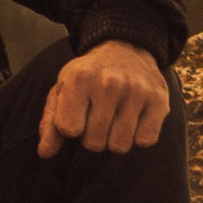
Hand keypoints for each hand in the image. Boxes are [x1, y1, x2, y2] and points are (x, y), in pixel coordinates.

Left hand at [38, 42, 170, 158]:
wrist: (126, 49)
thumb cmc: (88, 76)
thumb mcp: (63, 89)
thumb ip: (50, 122)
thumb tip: (44, 153)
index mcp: (80, 78)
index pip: (69, 129)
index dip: (71, 128)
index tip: (76, 115)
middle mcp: (110, 83)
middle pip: (94, 143)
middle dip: (92, 137)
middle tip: (97, 117)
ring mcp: (137, 91)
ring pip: (120, 145)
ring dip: (114, 139)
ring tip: (114, 118)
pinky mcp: (159, 100)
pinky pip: (145, 141)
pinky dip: (138, 136)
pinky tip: (133, 118)